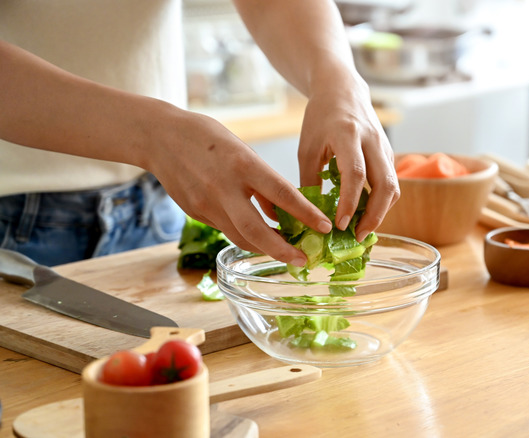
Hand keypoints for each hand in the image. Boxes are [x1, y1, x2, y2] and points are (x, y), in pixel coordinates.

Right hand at [146, 109, 332, 265]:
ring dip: (264, 248)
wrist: (158, 137)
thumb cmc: (206, 137)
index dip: (306, 214)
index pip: (282, 194)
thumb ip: (261, 181)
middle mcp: (224, 187)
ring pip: (240, 237)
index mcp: (243, 164)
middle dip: (283, 250)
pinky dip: (244, 236)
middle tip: (303, 260)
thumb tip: (279, 211)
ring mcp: (206, 204)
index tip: (325, 227)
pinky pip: (225, 230)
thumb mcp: (242, 149)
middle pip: (257, 230)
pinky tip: (257, 237)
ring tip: (286, 253)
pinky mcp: (195, 213)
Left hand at [297, 79, 399, 241]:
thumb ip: (310, 180)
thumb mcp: (307, 148)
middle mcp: (372, 140)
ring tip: (361, 229)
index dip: (350, 202)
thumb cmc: (320, 117)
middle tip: (357, 236)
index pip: (355, 174)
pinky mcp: (388, 153)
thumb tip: (313, 216)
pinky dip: (381, 202)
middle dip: (374, 215)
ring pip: (393, 186)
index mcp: (348, 134)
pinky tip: (366, 214)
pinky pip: (390, 182)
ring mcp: (384, 147)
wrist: (342, 90)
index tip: (340, 225)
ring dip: (380, 212)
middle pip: (385, 184)